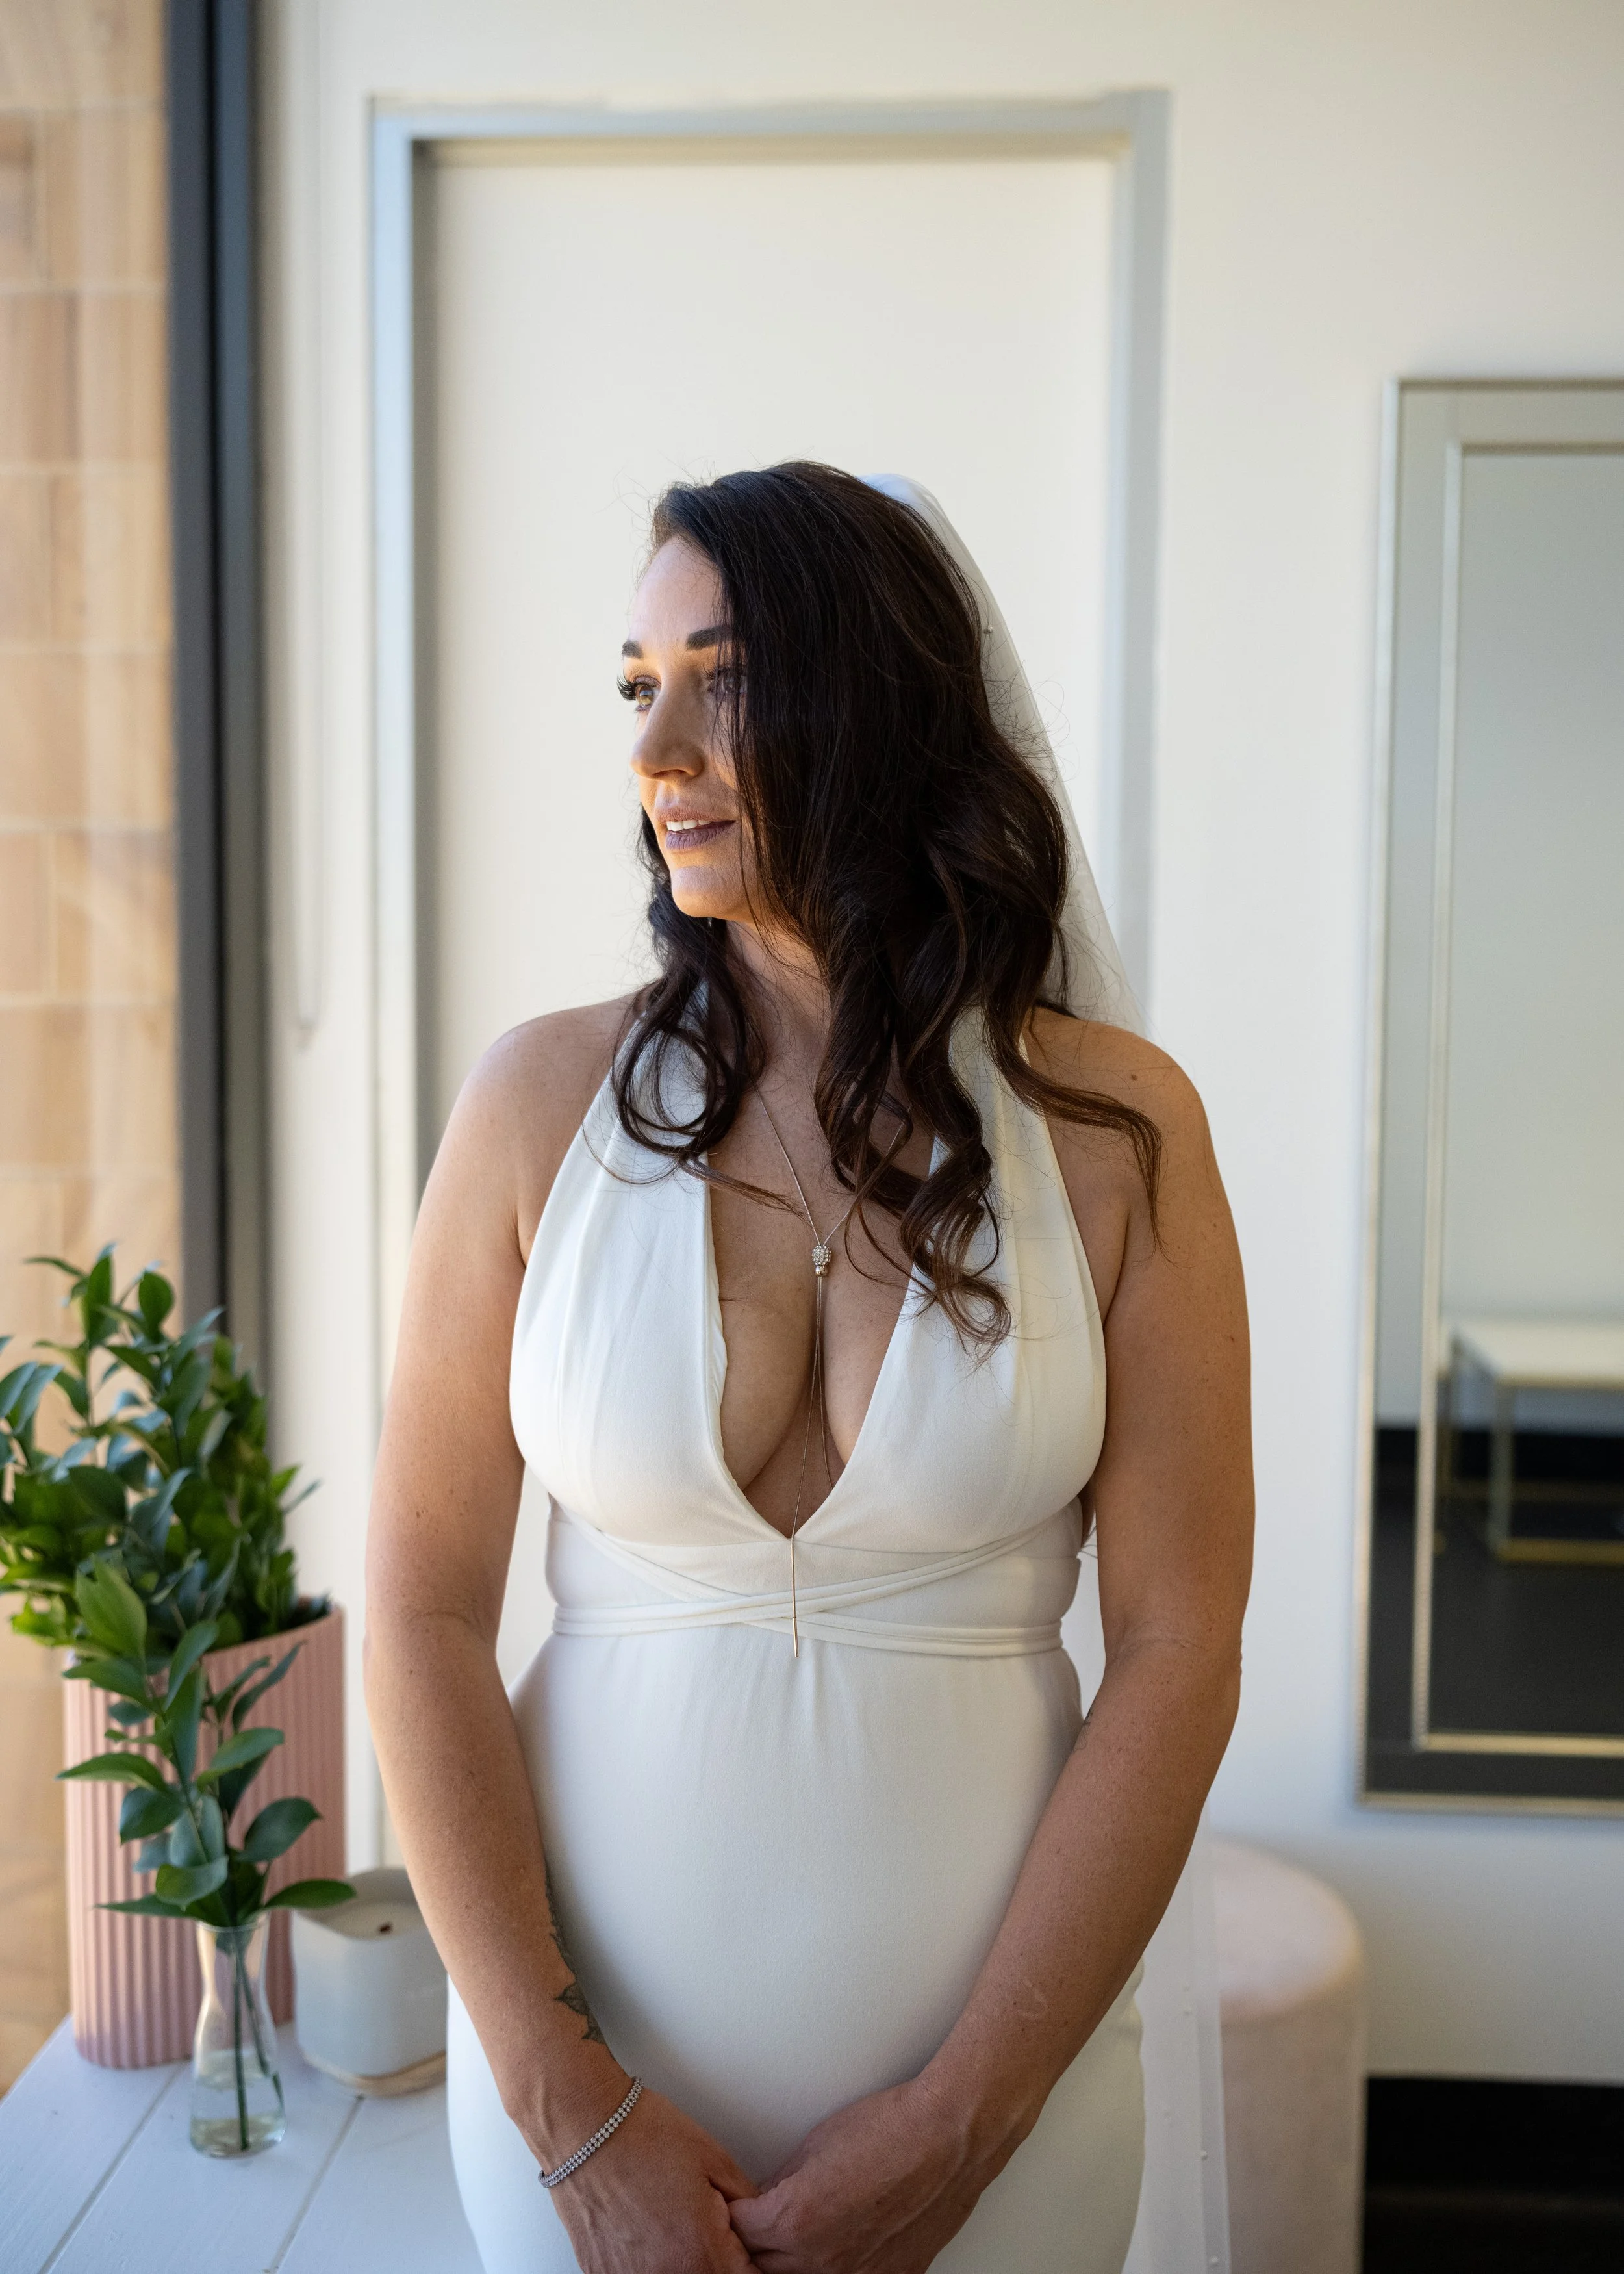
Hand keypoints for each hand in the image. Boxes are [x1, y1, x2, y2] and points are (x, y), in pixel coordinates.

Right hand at [543, 2082, 759, 2271]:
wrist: (585, 2128)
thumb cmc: (644, 2136)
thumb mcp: (716, 2160)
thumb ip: (745, 2203)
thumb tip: (758, 2225)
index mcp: (702, 2253)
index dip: (749, 2260)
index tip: (743, 2245)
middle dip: (717, 2260)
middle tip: (707, 2227)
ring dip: (682, 2261)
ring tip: (671, 2223)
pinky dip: (648, 2261)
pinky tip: (644, 2231)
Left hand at [729, 2076, 1003, 2273]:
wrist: (948, 2139)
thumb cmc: (889, 2130)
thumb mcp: (816, 2144)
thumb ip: (784, 2183)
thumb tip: (765, 2199)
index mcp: (795, 2221)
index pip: (739, 2233)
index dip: (734, 2215)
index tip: (734, 2207)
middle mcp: (821, 2261)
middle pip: (762, 2267)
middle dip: (754, 2245)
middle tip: (757, 2223)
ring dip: (788, 2262)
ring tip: (795, 2234)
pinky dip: (831, 2268)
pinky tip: (836, 2245)